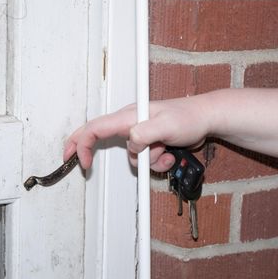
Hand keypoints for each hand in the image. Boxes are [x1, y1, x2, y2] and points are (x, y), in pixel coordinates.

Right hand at [63, 96, 210, 171]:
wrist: (206, 119)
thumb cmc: (188, 116)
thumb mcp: (166, 125)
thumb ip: (144, 134)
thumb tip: (130, 144)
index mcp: (129, 116)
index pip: (96, 127)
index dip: (82, 143)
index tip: (81, 161)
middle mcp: (131, 123)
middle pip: (99, 136)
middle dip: (85, 148)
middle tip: (71, 159)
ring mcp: (140, 133)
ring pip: (132, 157)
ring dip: (147, 162)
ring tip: (164, 151)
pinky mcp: (150, 142)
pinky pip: (145, 160)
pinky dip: (156, 162)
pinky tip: (169, 154)